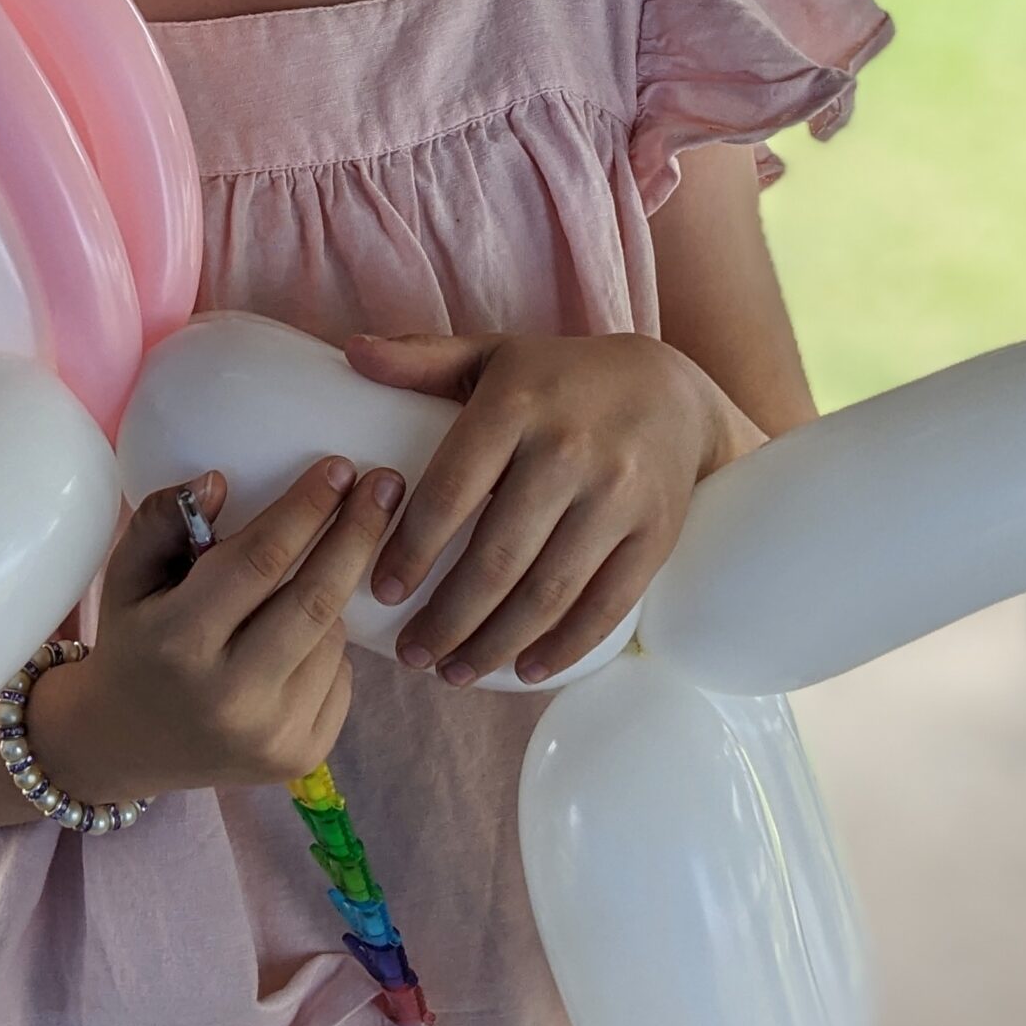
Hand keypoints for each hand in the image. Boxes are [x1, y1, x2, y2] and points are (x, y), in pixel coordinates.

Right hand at [63, 457, 407, 793]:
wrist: (127, 746)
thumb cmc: (134, 643)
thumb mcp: (126, 575)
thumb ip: (163, 520)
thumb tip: (220, 481)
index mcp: (180, 642)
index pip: (260, 561)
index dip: (307, 509)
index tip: (341, 467)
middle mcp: (230, 696)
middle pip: (317, 599)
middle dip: (358, 533)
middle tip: (386, 485)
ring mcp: (272, 735)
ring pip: (333, 635)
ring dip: (327, 596)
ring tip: (290, 592)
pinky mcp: (302, 757)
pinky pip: (340, 676)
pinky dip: (327, 645)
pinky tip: (291, 646)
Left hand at [342, 329, 762, 687]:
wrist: (673, 390)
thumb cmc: (559, 378)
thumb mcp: (493, 354)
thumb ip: (422, 358)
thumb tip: (352, 353)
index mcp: (515, 406)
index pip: (451, 491)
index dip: (412, 549)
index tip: (382, 591)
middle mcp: (568, 452)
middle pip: (497, 557)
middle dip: (448, 618)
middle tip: (413, 654)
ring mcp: (617, 497)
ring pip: (547, 592)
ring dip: (495, 643)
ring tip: (454, 672)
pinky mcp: (656, 534)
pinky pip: (605, 605)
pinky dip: (563, 647)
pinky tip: (524, 670)